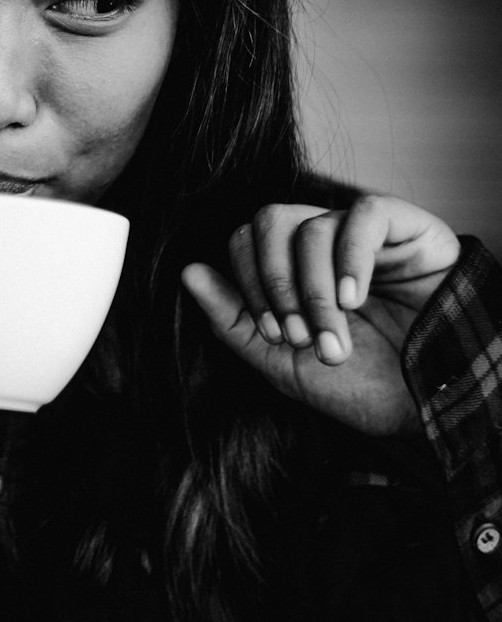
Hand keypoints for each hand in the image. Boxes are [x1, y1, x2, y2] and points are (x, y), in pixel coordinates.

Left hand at [181, 195, 460, 435]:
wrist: (433, 408)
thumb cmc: (361, 386)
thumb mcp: (283, 362)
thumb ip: (232, 320)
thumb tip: (188, 271)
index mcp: (290, 268)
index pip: (244, 240)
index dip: (249, 283)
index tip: (276, 334)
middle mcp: (323, 242)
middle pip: (268, 221)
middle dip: (274, 284)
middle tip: (299, 334)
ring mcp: (363, 232)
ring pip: (311, 227)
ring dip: (315, 291)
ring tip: (337, 336)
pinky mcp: (405, 227)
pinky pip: (364, 214)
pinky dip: (350, 258)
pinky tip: (355, 299)